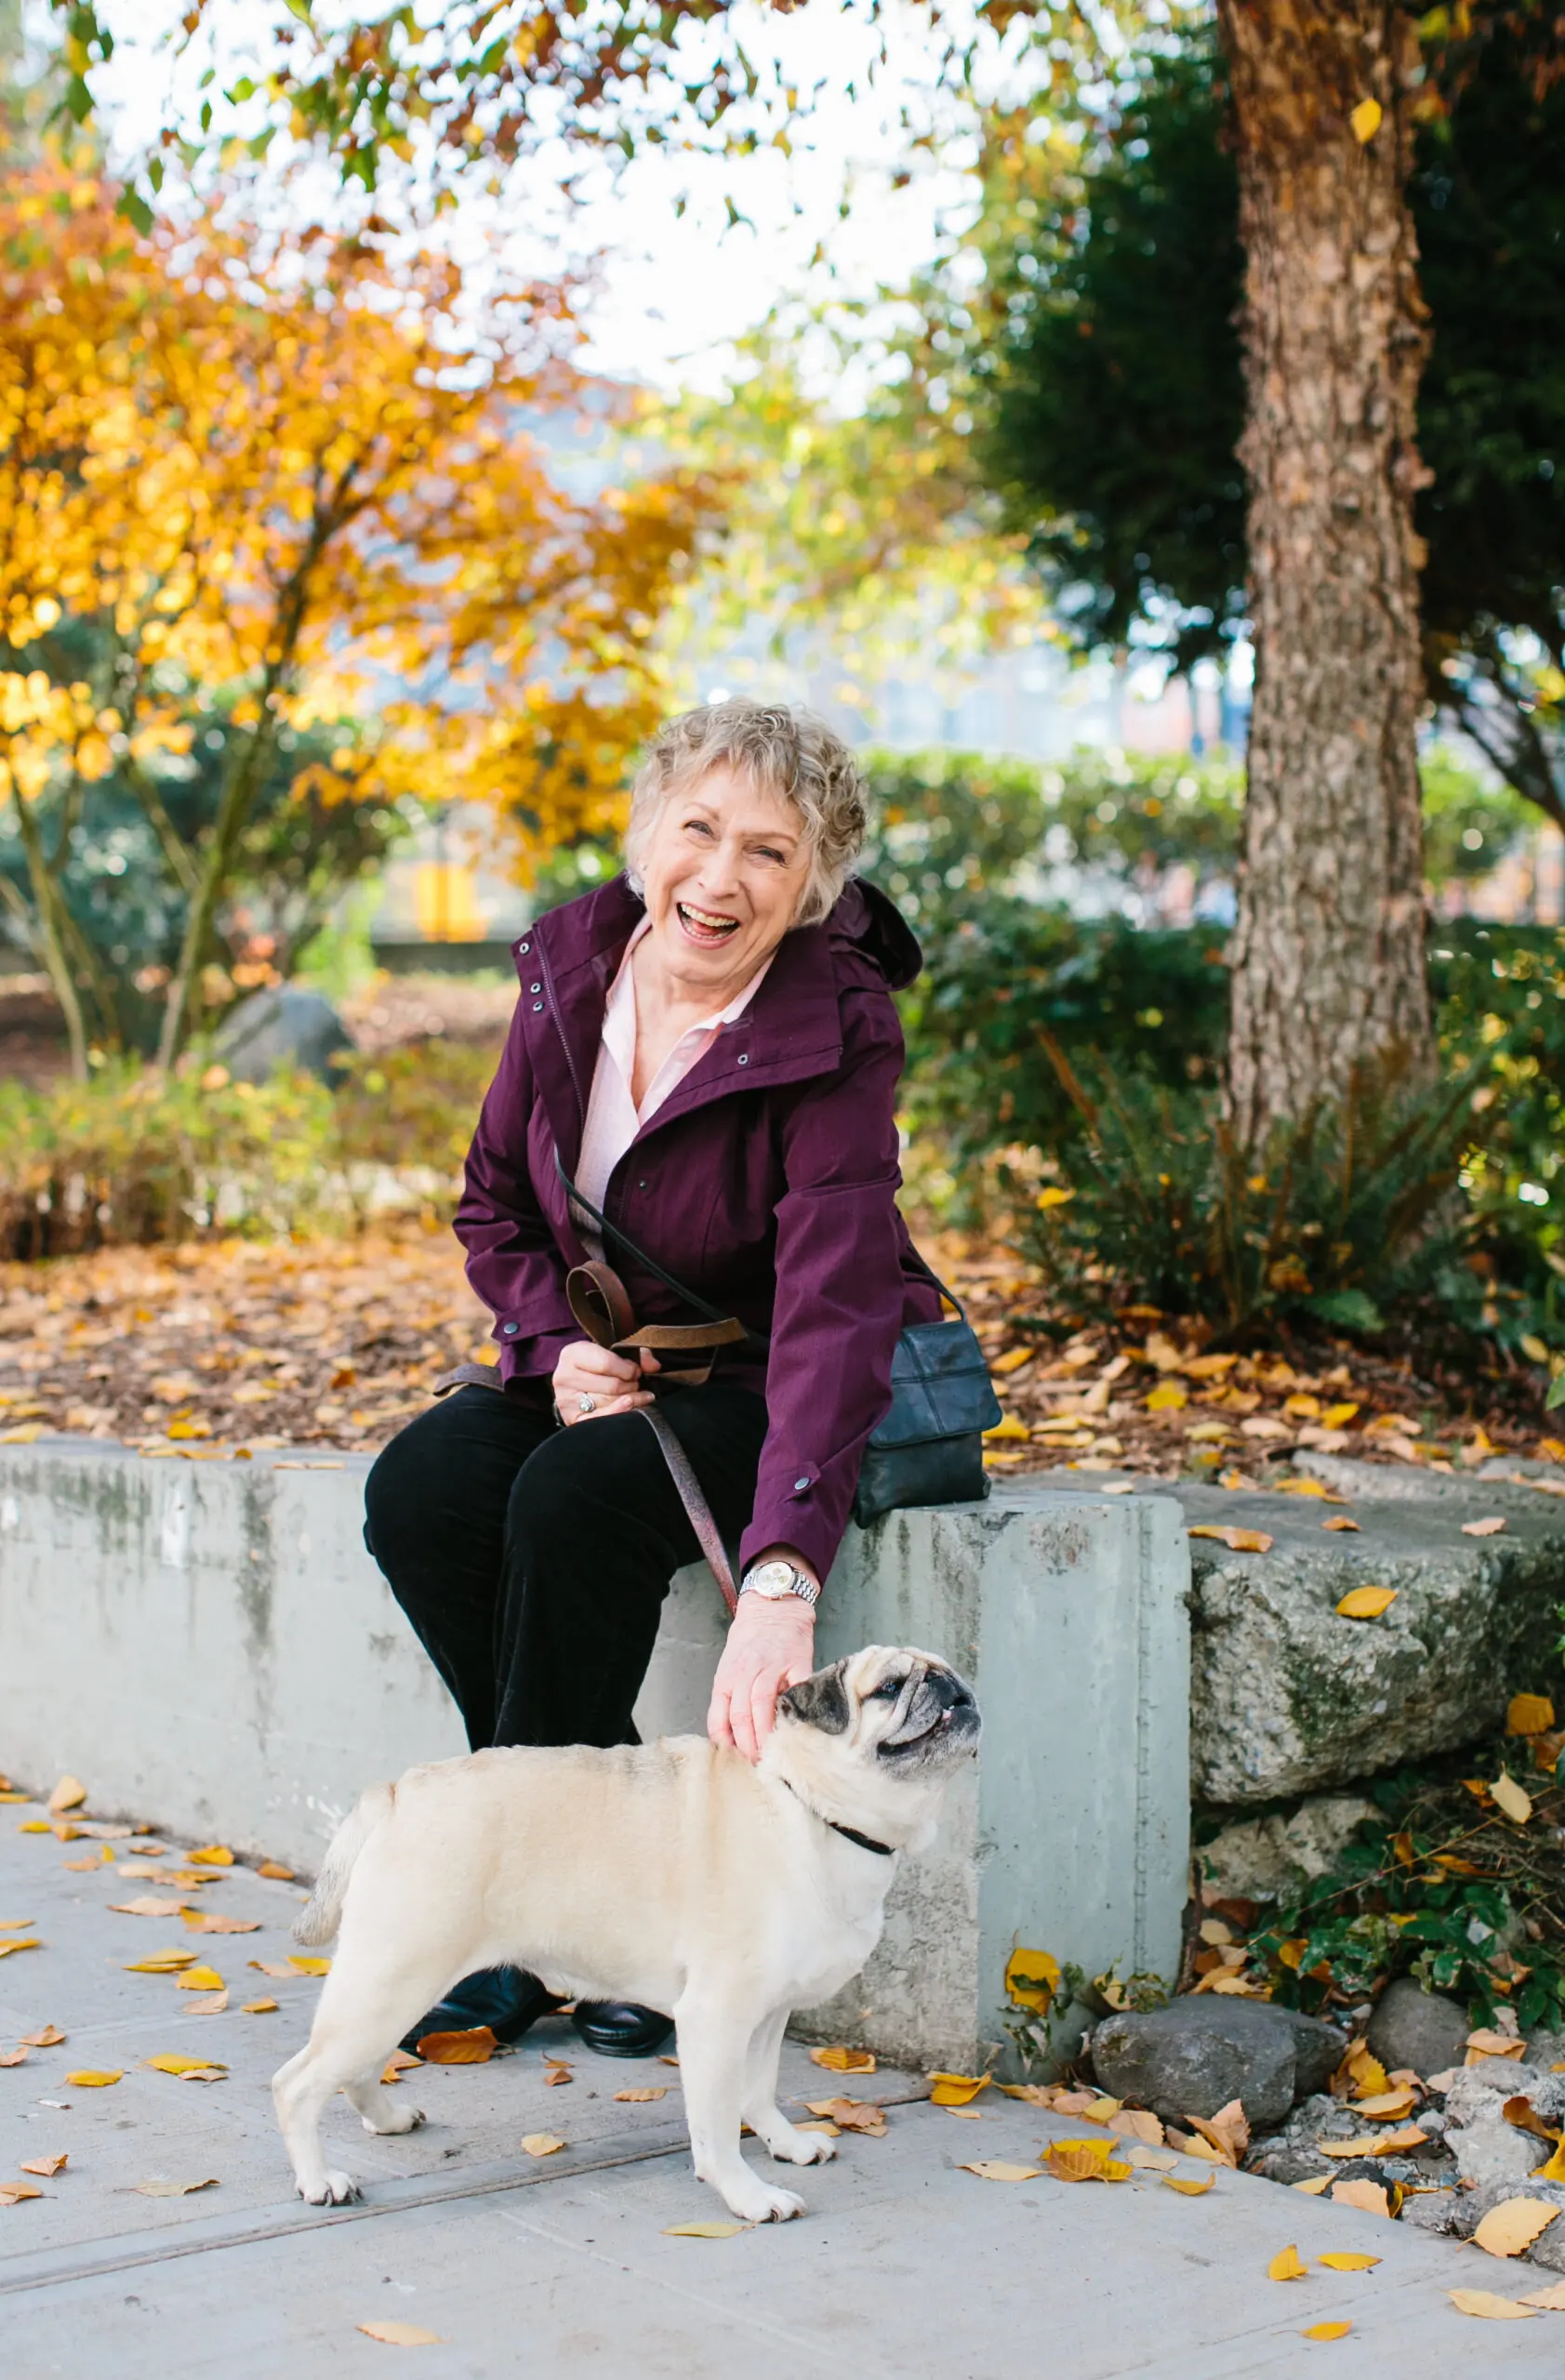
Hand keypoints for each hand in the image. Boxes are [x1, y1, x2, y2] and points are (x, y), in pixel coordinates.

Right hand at [552, 1338, 658, 1422]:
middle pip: (612, 1385)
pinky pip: (601, 1419)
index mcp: (571, 1354)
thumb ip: (637, 1354)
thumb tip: (654, 1366)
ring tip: (635, 1393)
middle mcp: (564, 1376)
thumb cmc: (598, 1364)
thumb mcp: (613, 1352)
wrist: (578, 1381)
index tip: (636, 1371)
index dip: (629, 1368)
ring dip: (631, 1399)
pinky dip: (620, 1412)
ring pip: (611, 1402)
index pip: (607, 1363)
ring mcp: (566, 1400)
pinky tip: (631, 1406)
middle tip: (636, 1383)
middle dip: (631, 1385)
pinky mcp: (572, 1419)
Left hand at [707, 1577, 817, 1763]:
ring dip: (766, 1736)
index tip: (735, 1763)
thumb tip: (730, 1737)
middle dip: (747, 1747)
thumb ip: (729, 1698)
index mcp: (726, 1678)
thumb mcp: (729, 1667)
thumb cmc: (749, 1640)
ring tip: (772, 1756)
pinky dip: (796, 1711)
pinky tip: (797, 1728)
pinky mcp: (797, 1664)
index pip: (719, 1718)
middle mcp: (745, 1673)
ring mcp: (771, 1668)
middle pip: (740, 1716)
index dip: (726, 1744)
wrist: (773, 1605)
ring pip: (762, 1707)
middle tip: (756, 1767)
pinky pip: (796, 1692)